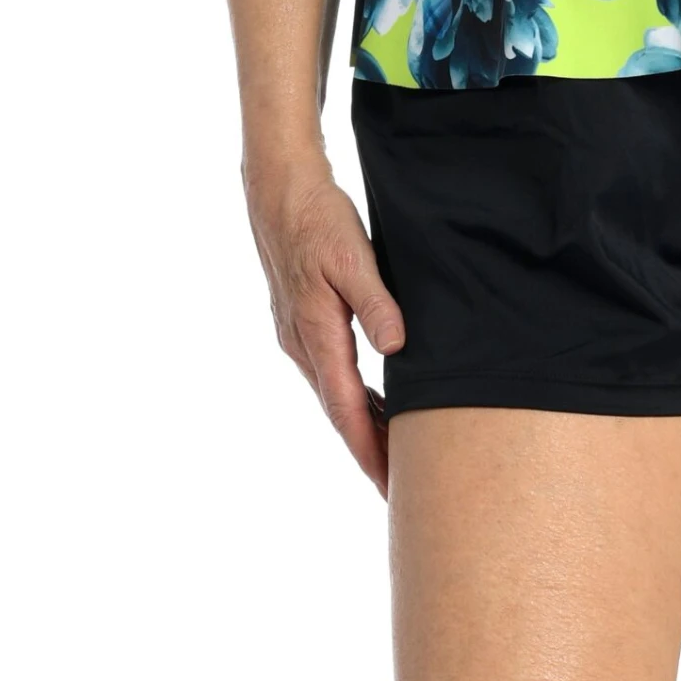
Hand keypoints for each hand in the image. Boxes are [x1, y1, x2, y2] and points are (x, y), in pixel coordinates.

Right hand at [245, 157, 405, 496]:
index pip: (346, 408)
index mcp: (317, 334)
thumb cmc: (319, 220)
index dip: (369, 448)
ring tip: (395, 454)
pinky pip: (331, 373)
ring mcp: (298, 336)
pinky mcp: (302, 323)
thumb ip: (376, 302)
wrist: (280, 192)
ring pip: (335, 394)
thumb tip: (396, 347)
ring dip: (363, 424)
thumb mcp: (353, 256)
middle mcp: (303, 345)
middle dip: (368, 449)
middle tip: (401, 488)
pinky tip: (375, 401)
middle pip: (340, 411)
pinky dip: (353, 396)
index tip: (388, 484)